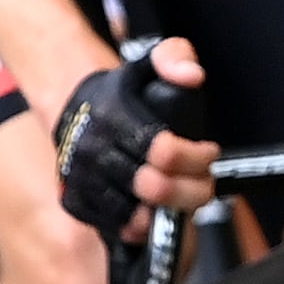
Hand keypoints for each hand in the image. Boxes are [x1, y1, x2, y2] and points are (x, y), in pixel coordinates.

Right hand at [50, 36, 214, 238]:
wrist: (74, 111)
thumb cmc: (121, 92)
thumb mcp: (147, 62)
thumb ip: (175, 56)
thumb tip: (193, 76)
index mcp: (113, 116)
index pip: (164, 150)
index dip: (197, 157)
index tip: (210, 151)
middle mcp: (92, 150)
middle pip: (155, 188)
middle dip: (191, 190)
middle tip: (205, 182)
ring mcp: (80, 180)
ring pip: (135, 215)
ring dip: (169, 210)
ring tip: (184, 194)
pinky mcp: (74, 202)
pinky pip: (115, 227)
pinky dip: (142, 225)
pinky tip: (156, 210)